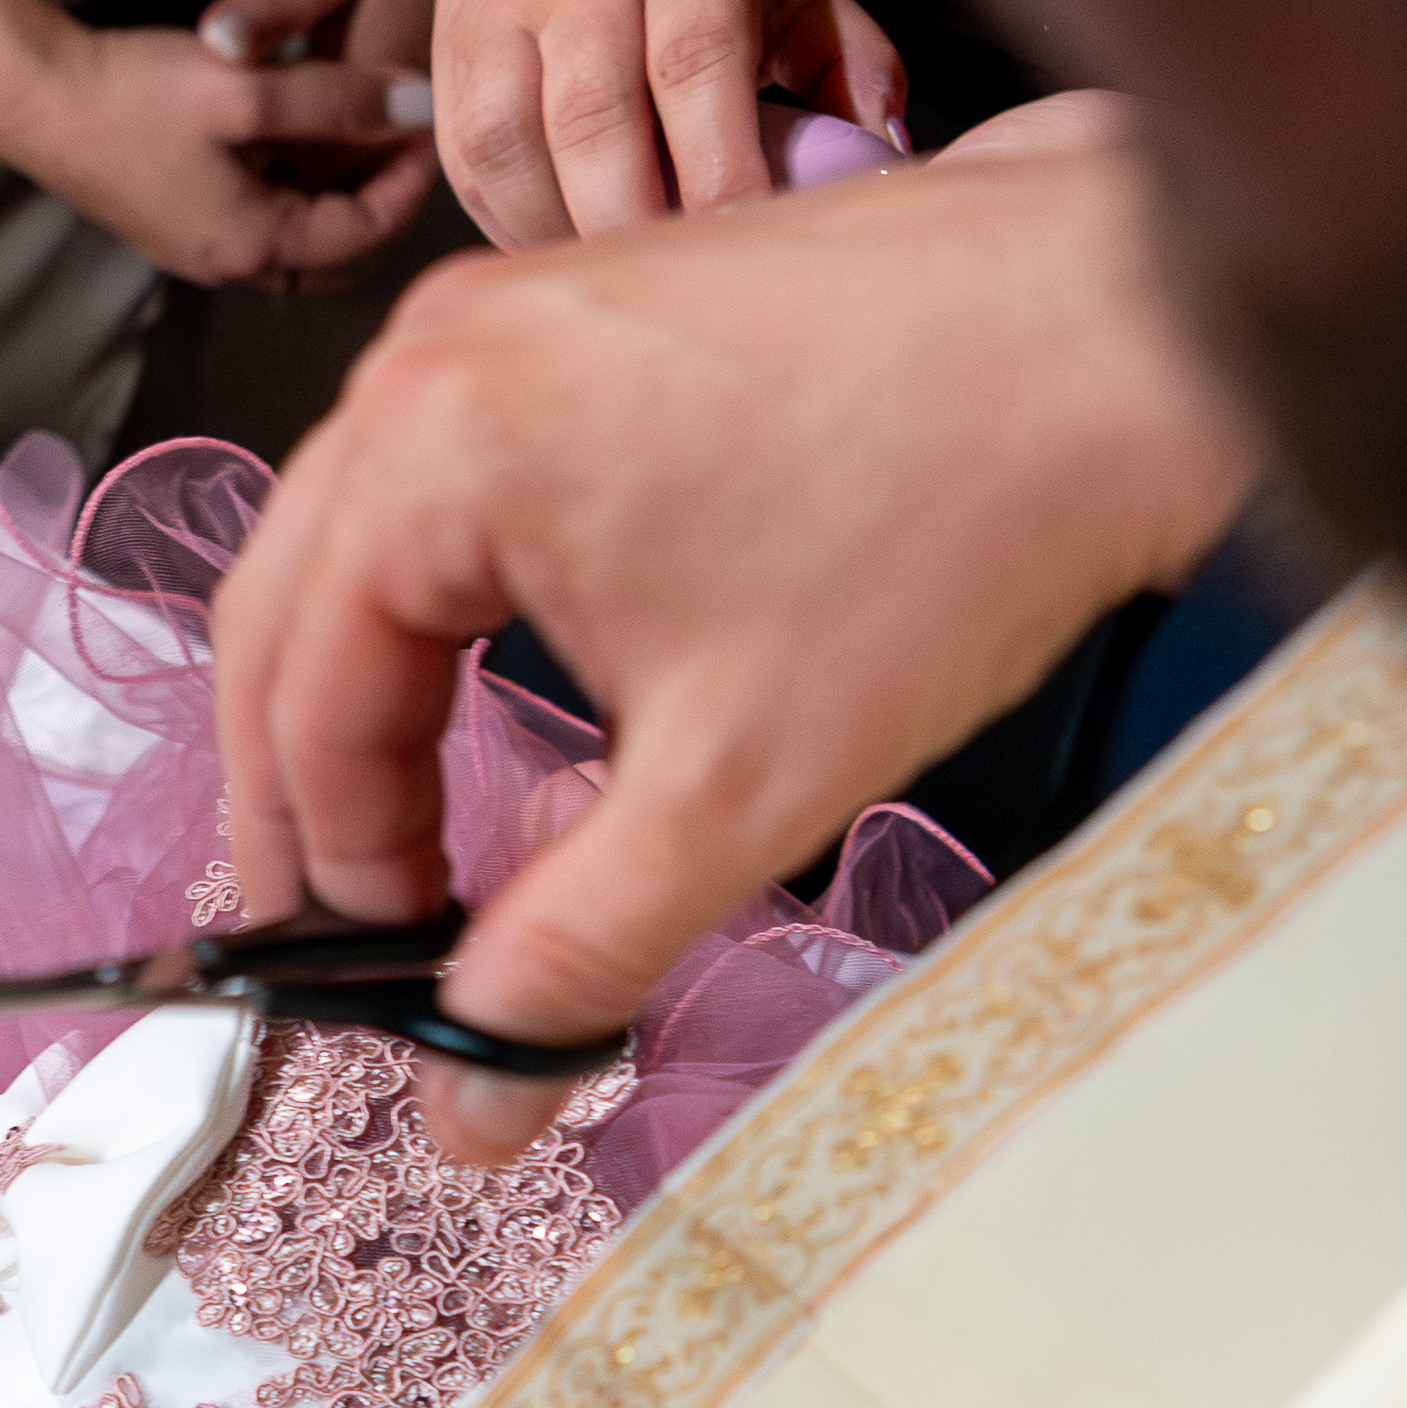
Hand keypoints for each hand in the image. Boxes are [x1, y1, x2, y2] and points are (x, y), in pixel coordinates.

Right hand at [0, 19, 443, 293]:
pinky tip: (301, 135)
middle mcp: (227, 264)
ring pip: (301, 238)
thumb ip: (342, 99)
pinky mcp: (178, 221)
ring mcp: (199, 247)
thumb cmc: (134, 93)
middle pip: (339, 253)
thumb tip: (422, 105)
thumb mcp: (249, 89)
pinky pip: (262, 218)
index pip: (365, 233)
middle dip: (381, 203)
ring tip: (363, 133)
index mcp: (250, 246)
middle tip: (405, 141)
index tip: (429, 126)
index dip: (409, 182)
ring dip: (339, 196)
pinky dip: (297, 188)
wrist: (34, 96)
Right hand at [210, 101, 1264, 1156]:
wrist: (1118, 328)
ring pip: (355, 542)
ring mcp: (506, 312)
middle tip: (349, 937)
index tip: (387, 981)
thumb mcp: (736, 789)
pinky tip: (498, 693)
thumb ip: (574, 955)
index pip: (305, 706)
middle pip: (288, 613)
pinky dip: (439, 603)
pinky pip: (442, 475)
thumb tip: (472, 1097)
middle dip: (310, 793)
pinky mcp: (580, 310)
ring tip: (413, 835)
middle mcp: (434, 353)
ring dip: (367, 694)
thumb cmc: (953, 508)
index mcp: (434, 448)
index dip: (334, 874)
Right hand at [411, 0, 900, 245]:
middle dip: (636, 223)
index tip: (743, 245)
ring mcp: (505, 5)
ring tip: (615, 272)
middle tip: (678, 287)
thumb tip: (886, 158)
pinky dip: (513, 221)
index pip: (696, 67)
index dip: (717, 172)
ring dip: (565, 232)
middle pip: (595, 120)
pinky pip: (470, 158)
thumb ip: (846, 59)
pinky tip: (560, 243)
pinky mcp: (452, 46)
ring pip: (514, 145)